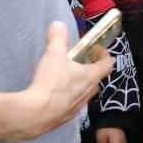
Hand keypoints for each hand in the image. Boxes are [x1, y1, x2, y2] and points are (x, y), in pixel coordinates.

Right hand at [9, 22, 110, 142]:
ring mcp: (77, 107)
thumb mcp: (53, 54)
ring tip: (63, 78)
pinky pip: (70, 105)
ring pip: (83, 93)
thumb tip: (58, 24)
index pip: (107, 64)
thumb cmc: (50, 83)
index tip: (96, 50)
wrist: (35, 115)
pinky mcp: (65, 118)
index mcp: (91, 76)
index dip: (104, 55)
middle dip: (90, 69)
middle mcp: (88, 92)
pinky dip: (66, 98)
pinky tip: (52, 95)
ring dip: (78, 85)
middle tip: (78, 62)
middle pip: (96, 79)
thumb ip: (57, 38)